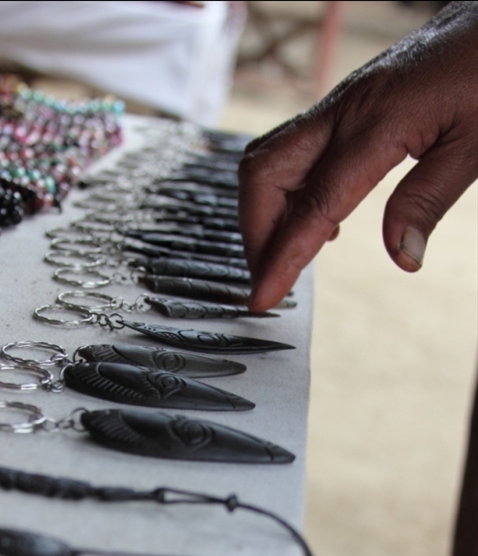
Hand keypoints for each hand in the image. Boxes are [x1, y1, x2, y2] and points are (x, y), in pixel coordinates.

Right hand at [238, 1, 477, 310]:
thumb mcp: (475, 145)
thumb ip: (428, 200)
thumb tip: (401, 257)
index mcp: (376, 124)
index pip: (312, 205)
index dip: (282, 257)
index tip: (263, 297)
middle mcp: (343, 111)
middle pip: (262, 174)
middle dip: (254, 234)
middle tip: (268, 278)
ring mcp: (337, 105)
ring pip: (266, 159)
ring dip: (261, 212)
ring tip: (282, 255)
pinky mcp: (342, 105)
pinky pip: (289, 150)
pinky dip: (283, 192)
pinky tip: (314, 220)